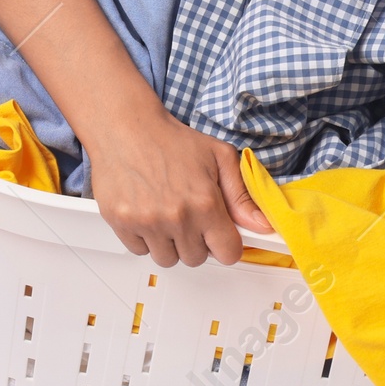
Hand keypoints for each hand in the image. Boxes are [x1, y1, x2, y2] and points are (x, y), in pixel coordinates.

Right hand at [84, 102, 274, 267]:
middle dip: (196, 241)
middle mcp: (177, 217)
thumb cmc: (172, 140)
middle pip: (197, 259)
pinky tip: (147, 211)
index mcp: (205, 203)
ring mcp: (148, 223)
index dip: (226, 243)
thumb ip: (242, 195)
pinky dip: (144, 238)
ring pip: (167, 259)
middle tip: (188, 213)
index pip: (228, 253)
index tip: (219, 234)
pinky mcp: (122, 223)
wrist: (127, 126)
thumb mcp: (219, 157)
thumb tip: (262, 224)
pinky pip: (140, 251)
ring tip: (166, 213)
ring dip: (169, 243)